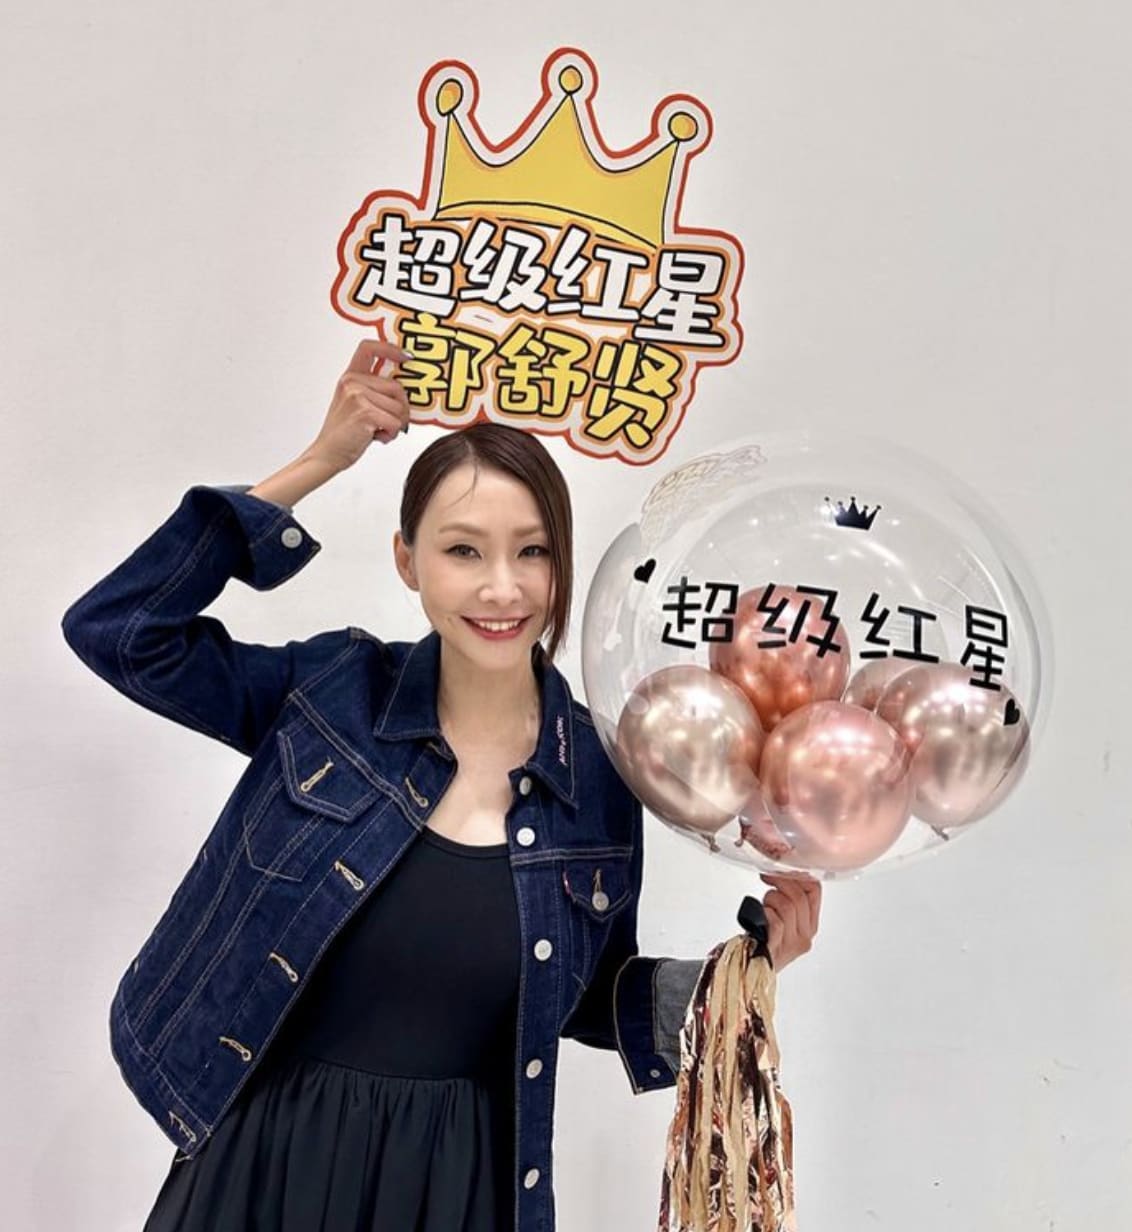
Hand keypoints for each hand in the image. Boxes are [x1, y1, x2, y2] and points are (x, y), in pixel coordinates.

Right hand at [306, 338, 410, 472]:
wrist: (328, 454)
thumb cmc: (345, 433)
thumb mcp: (356, 404)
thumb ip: (374, 391)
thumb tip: (406, 391)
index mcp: (350, 377)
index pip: (369, 348)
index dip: (391, 348)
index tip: (406, 357)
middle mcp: (352, 382)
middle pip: (397, 387)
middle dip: (401, 409)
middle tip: (388, 423)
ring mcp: (357, 395)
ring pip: (399, 407)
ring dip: (395, 424)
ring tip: (377, 430)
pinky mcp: (365, 412)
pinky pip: (396, 422)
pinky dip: (391, 434)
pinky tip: (376, 437)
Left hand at [760, 874, 821, 970]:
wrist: (750, 965)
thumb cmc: (764, 938)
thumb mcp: (783, 918)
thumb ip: (789, 899)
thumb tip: (782, 872)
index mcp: (810, 925)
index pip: (815, 891)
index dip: (797, 876)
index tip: (782, 871)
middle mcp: (805, 936)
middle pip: (800, 897)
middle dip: (780, 882)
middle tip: (767, 879)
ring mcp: (792, 944)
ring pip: (787, 907)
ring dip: (770, 899)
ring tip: (763, 905)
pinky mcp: (778, 949)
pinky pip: (775, 922)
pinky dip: (765, 913)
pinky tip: (761, 916)